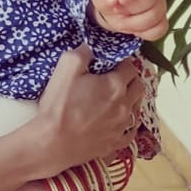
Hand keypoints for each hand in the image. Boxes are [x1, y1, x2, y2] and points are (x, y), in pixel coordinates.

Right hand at [34, 44, 143, 173]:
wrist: (51, 143)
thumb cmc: (58, 106)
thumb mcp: (65, 69)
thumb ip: (82, 52)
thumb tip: (92, 46)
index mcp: (115, 85)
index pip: (130, 67)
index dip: (122, 62)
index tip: (112, 63)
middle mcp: (125, 105)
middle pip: (139, 86)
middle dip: (130, 79)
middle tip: (116, 78)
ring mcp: (122, 126)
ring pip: (137, 108)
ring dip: (131, 100)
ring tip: (117, 98)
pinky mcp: (116, 143)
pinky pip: (131, 132)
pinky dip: (128, 124)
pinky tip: (119, 121)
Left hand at [90, 0, 167, 39]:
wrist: (116, 1)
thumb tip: (111, 0)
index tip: (119, 0)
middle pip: (147, 3)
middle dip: (126, 10)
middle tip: (116, 9)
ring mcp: (159, 5)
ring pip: (153, 19)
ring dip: (132, 24)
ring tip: (123, 18)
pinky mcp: (161, 20)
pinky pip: (159, 31)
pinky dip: (144, 33)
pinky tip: (134, 27)